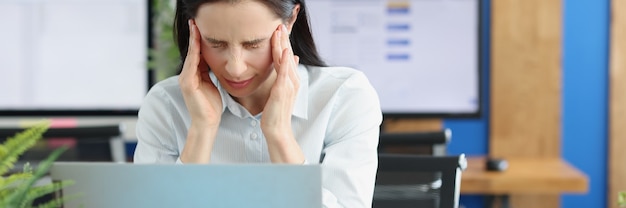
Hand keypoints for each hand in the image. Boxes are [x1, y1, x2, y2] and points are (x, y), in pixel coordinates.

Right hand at [179, 19, 222, 126]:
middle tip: (195, 21)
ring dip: (193, 40)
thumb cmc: (211, 106)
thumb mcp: (212, 85)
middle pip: (191, 51)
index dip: (199, 40)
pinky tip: (197, 42)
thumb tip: (215, 62)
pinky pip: (192, 64)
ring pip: (191, 55)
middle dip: (194, 36)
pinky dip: (195, 52)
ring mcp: (185, 79)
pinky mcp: (187, 83)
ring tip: (195, 27)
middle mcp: (187, 75)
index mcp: (194, 75)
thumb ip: (209, 73)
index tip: (201, 27)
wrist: (207, 122)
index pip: (197, 53)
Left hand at [261, 24, 299, 139]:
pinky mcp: (282, 92)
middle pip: (288, 55)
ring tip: (281, 32)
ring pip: (286, 61)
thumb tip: (293, 59)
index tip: (279, 29)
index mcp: (291, 79)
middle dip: (284, 40)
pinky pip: (285, 74)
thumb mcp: (281, 90)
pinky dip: (286, 62)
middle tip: (280, 25)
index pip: (287, 57)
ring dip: (284, 45)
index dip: (284, 42)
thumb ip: (286, 75)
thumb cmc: (276, 112)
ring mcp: (289, 86)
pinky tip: (286, 52)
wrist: (277, 129)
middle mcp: (292, 81)